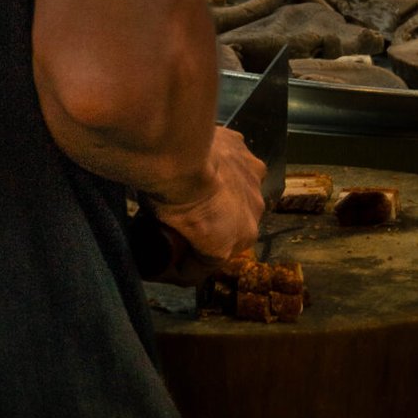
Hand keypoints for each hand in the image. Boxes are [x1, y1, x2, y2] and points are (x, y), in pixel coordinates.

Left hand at [150, 125, 267, 273]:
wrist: (180, 156)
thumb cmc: (175, 203)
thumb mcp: (168, 243)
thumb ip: (175, 262)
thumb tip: (160, 271)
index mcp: (245, 237)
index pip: (219, 250)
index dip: (197, 247)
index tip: (175, 241)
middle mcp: (257, 208)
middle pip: (232, 218)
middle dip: (214, 218)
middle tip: (183, 210)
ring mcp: (252, 175)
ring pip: (236, 187)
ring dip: (221, 187)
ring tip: (191, 180)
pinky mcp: (242, 146)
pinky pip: (230, 158)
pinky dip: (218, 160)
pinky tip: (198, 156)